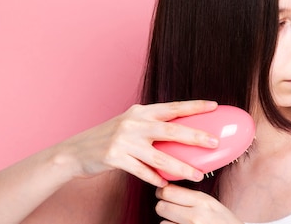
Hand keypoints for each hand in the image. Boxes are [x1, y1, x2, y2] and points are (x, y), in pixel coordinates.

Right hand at [55, 100, 219, 186]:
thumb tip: (178, 128)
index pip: (173, 107)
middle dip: (195, 136)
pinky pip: (142, 172)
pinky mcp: (115, 158)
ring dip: (181, 167)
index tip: (214, 105)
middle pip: (171, 130)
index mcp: (141, 111)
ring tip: (198, 175)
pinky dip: (156, 179)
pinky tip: (166, 184)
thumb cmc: (108, 137)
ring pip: (160, 157)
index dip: (194, 106)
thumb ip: (151, 124)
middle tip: (214, 142)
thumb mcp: (129, 123)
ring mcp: (124, 140)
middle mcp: (134, 123)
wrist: (76, 151)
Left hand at [155, 184, 243, 223]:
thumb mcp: (213, 205)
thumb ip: (192, 197)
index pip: (168, 191)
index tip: (164, 195)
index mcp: (203, 201)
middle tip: (171, 210)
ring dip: (169, 223)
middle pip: (161, 206)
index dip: (163, 193)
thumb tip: (167, 190)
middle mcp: (195, 216)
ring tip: (181, 223)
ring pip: (163, 223)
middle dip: (164, 208)